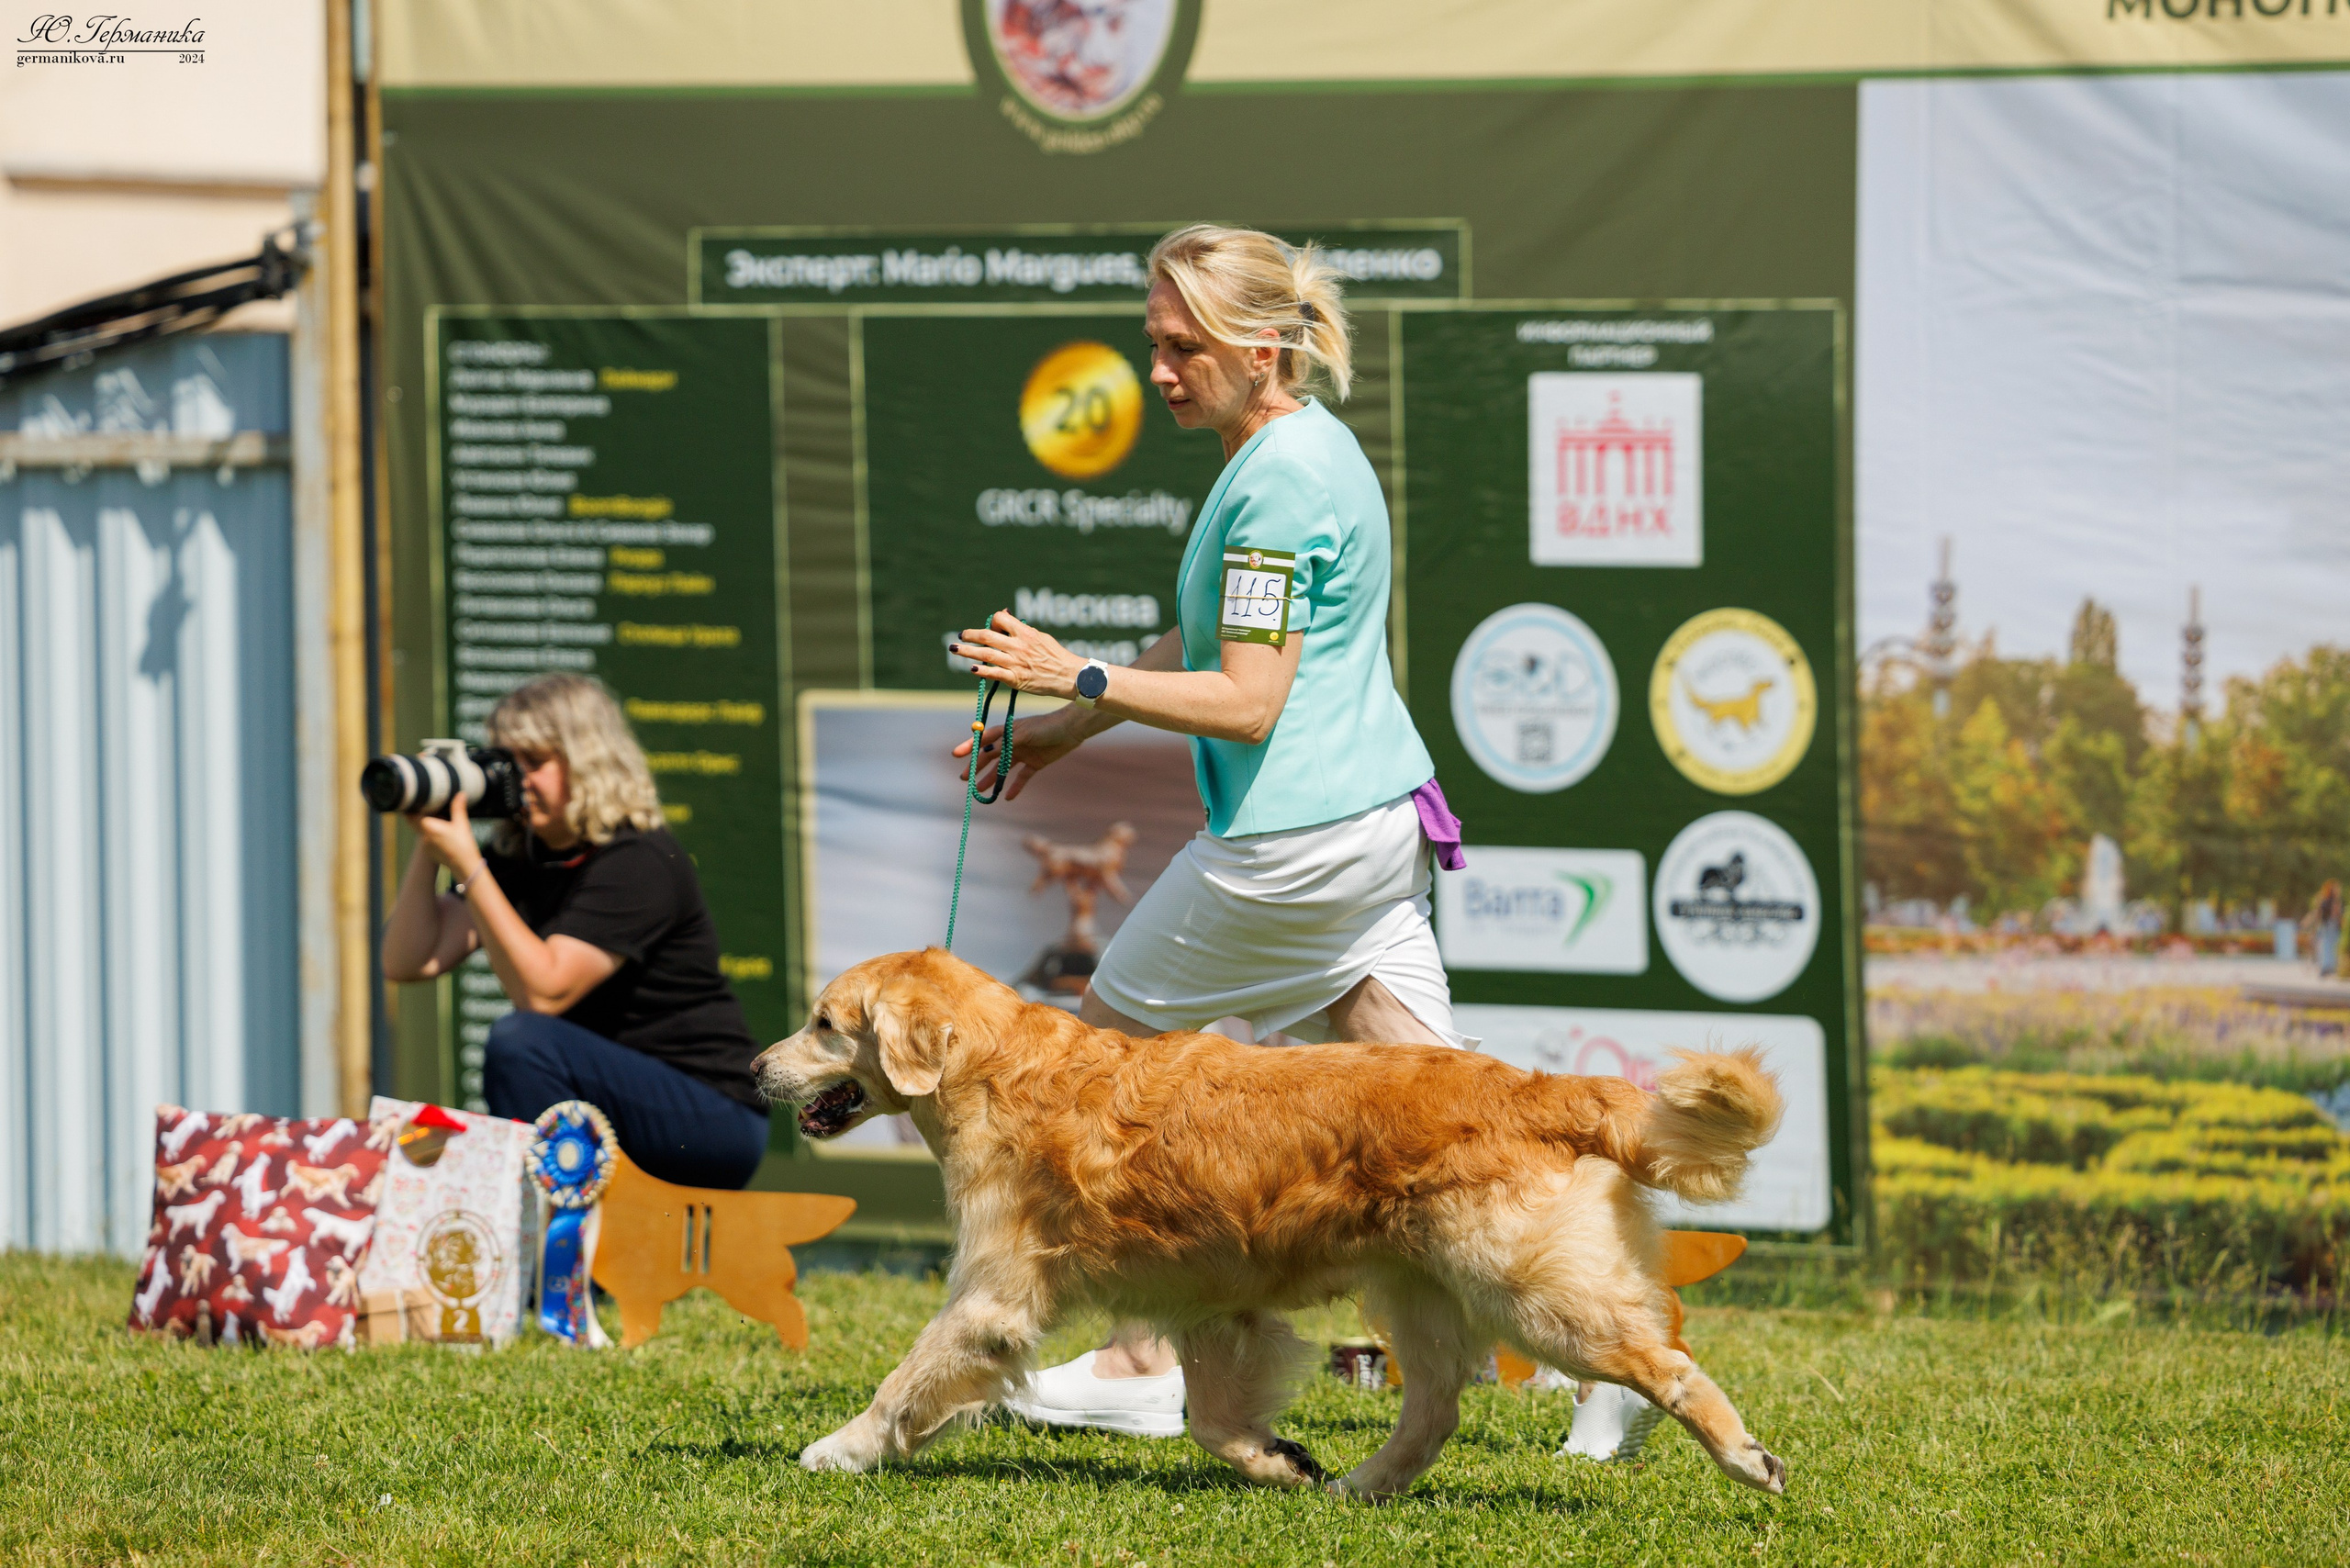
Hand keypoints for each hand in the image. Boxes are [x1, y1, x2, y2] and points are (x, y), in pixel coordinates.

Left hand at [406, 792, 486, 881]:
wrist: (465, 866)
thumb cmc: (464, 845)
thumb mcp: (462, 824)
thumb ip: (458, 808)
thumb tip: (460, 793)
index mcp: (428, 827)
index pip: (410, 816)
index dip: (409, 808)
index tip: (411, 801)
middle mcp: (423, 837)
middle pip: (413, 822)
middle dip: (417, 814)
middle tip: (424, 806)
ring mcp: (425, 846)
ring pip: (420, 831)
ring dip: (425, 824)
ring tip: (437, 818)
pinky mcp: (429, 852)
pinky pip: (426, 839)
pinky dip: (430, 834)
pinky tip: (442, 833)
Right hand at [951, 706, 1085, 802]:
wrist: (1071, 730)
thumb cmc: (1046, 726)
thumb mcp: (1024, 733)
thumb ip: (1006, 742)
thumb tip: (986, 750)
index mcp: (1007, 732)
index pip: (984, 740)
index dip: (969, 746)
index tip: (956, 755)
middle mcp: (1012, 743)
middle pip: (990, 757)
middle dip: (977, 767)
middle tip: (965, 779)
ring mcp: (1023, 753)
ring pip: (1003, 769)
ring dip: (992, 779)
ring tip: (981, 791)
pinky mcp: (1035, 763)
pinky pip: (1022, 777)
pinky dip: (1015, 787)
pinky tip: (1007, 797)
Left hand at [952, 610, 1081, 698]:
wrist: (1070, 676)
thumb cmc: (1056, 656)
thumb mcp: (1041, 636)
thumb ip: (1022, 629)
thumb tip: (1005, 617)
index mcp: (1025, 633)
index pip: (1000, 618)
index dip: (992, 621)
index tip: (990, 627)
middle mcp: (1018, 646)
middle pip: (987, 636)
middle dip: (970, 635)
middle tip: (961, 636)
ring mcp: (1016, 663)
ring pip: (985, 654)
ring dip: (967, 651)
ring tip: (955, 649)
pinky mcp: (1016, 680)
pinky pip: (994, 674)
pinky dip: (981, 671)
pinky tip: (972, 669)